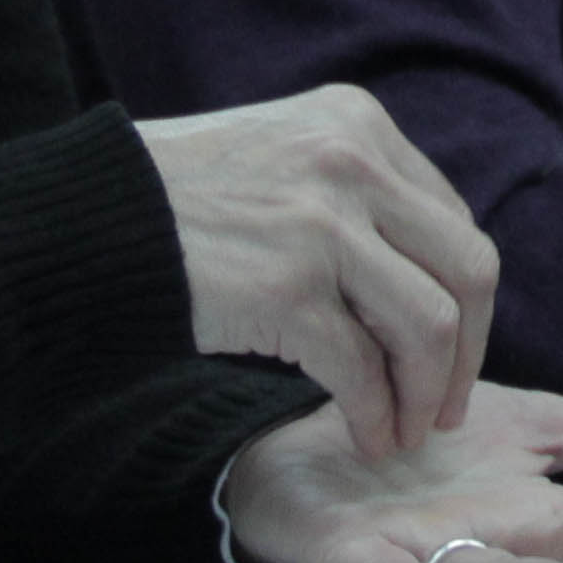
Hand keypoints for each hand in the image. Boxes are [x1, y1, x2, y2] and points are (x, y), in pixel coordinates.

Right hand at [131, 87, 496, 454]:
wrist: (93, 219)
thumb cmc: (185, 200)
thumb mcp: (286, 155)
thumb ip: (358, 192)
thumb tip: (430, 271)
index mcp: (359, 124)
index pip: (454, 222)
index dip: (466, 299)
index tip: (454, 350)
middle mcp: (352, 164)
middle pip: (467, 270)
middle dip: (468, 353)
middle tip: (446, 406)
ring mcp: (322, 225)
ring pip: (429, 326)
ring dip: (427, 394)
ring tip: (406, 432)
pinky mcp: (285, 290)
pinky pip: (362, 370)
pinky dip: (376, 416)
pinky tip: (368, 438)